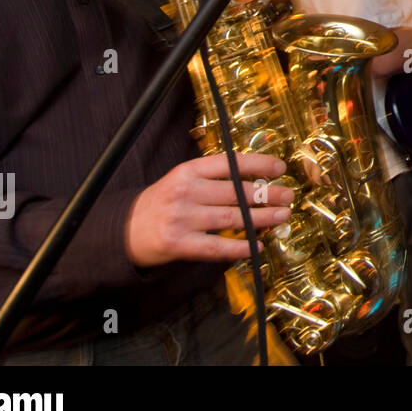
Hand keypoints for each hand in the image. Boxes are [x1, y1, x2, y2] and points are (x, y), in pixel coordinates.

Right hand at [126, 153, 295, 266]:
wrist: (123, 230)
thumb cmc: (162, 203)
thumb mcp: (182, 181)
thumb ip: (213, 179)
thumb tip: (256, 182)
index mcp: (187, 171)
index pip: (229, 163)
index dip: (258, 164)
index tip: (280, 168)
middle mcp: (185, 191)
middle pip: (236, 191)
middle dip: (267, 194)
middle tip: (288, 196)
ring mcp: (182, 218)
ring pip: (232, 217)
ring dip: (262, 218)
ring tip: (282, 216)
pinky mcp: (178, 244)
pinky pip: (217, 246)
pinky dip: (240, 247)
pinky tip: (257, 246)